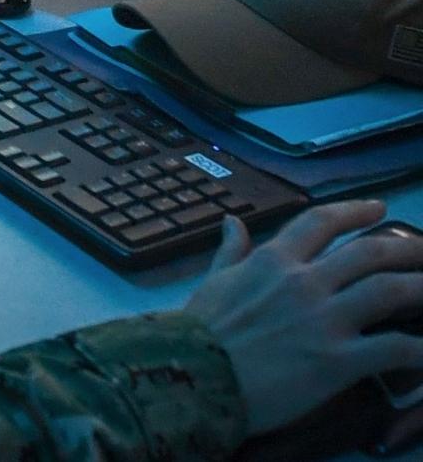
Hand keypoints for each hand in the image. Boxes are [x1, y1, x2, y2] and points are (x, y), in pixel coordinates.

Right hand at [186, 201, 422, 440]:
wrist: (188, 377)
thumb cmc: (196, 333)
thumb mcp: (211, 284)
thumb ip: (229, 253)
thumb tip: (231, 221)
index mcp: (273, 261)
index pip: (322, 222)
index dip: (356, 211)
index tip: (380, 209)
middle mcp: (304, 282)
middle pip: (371, 252)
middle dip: (408, 247)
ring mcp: (324, 320)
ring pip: (391, 289)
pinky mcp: (338, 360)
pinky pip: (395, 348)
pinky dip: (421, 348)